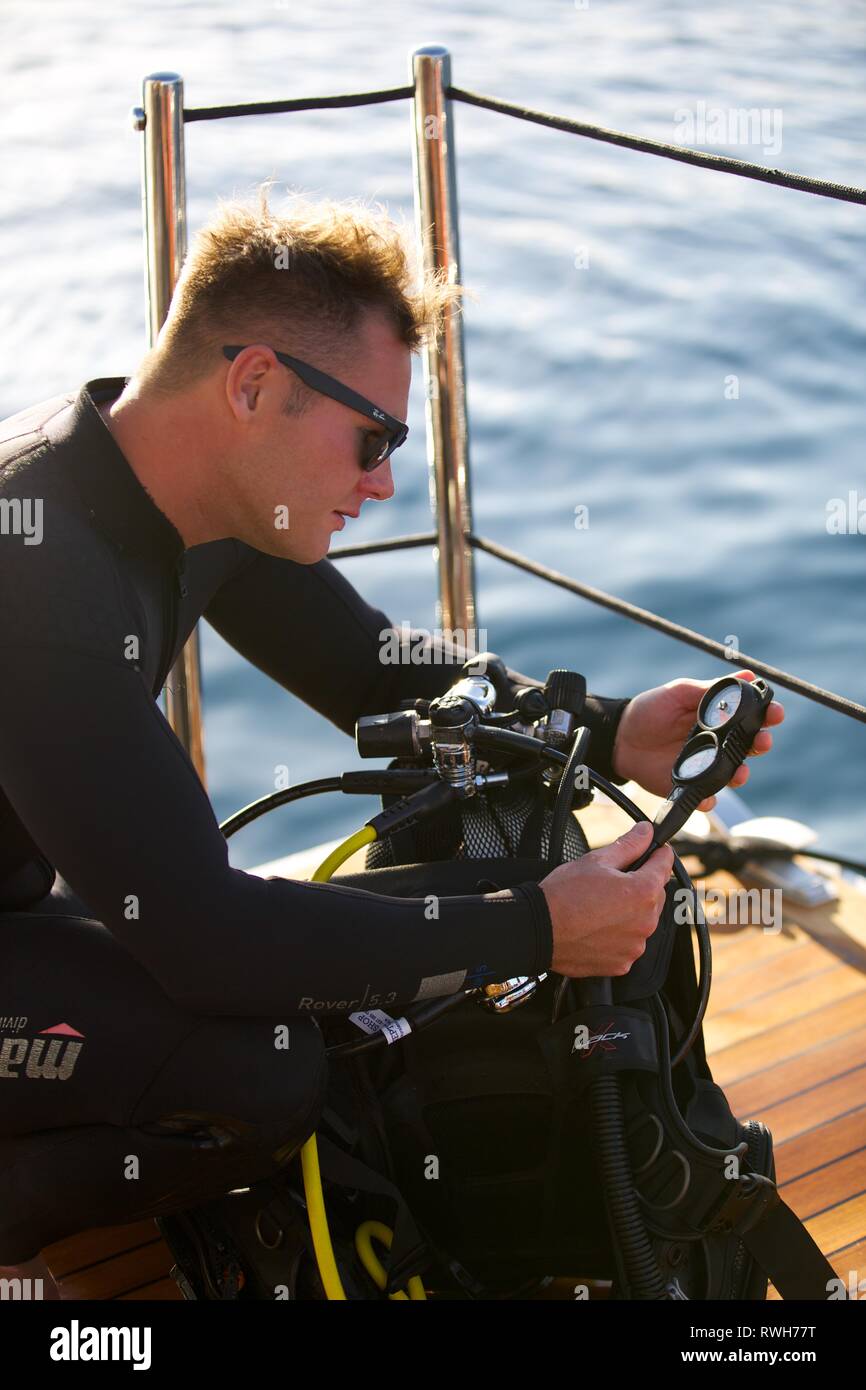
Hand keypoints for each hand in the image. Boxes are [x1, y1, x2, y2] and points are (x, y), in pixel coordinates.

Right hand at [540, 822, 674, 976]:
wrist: (538, 929)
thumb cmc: (563, 895)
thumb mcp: (596, 861)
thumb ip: (628, 845)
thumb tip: (645, 832)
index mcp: (643, 892)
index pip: (664, 866)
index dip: (658, 853)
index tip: (655, 851)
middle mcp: (645, 922)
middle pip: (655, 896)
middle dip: (640, 885)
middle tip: (612, 881)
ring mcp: (634, 946)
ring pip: (641, 921)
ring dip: (630, 912)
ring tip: (600, 906)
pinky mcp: (621, 963)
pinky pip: (628, 943)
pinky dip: (618, 935)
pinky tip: (597, 926)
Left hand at [611, 670, 784, 812]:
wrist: (620, 738)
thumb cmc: (650, 710)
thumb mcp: (679, 693)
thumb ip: (710, 688)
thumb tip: (748, 675)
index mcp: (719, 717)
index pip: (751, 716)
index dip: (767, 714)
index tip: (775, 712)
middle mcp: (718, 742)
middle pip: (750, 746)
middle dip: (762, 743)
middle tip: (762, 740)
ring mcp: (706, 765)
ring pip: (734, 773)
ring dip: (742, 773)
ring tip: (741, 771)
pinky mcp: (691, 785)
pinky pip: (706, 795)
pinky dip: (710, 798)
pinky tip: (709, 795)